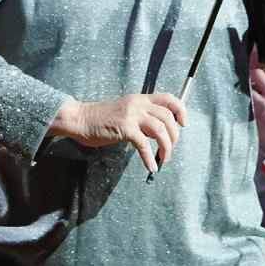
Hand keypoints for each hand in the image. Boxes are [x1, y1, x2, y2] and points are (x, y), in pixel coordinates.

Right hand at [50, 92, 186, 172]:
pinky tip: (151, 167)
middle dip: (174, 137)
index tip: (183, 125)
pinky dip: (149, 158)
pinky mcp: (124, 128)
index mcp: (139, 99)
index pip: (168, 98)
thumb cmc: (101, 119)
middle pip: (167, 118)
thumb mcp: (125, 111)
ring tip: (164, 159)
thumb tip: (159, 131)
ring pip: (160, 130)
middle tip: (169, 150)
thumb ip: (142, 117)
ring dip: (166, 148)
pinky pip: (144, 145)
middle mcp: (138, 104)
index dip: (180, 111)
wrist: (80, 119)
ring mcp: (131, 115)